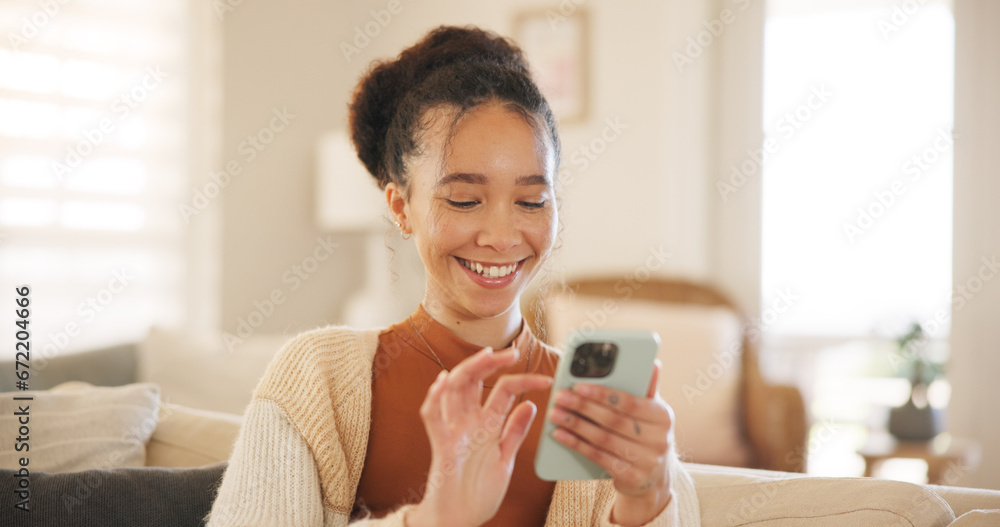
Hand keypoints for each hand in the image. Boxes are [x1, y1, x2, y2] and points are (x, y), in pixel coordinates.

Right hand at [407, 347, 552, 526]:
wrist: (459, 521)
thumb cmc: (479, 493)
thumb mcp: (505, 460)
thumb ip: (514, 433)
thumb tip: (532, 405)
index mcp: (487, 425)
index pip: (504, 391)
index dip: (523, 380)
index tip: (546, 378)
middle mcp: (469, 423)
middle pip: (474, 381)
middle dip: (490, 362)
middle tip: (510, 352)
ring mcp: (453, 432)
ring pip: (454, 391)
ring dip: (468, 370)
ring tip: (486, 356)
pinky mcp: (441, 447)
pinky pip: (432, 418)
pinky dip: (434, 398)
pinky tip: (443, 382)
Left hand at [548, 359, 673, 525]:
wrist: (654, 477)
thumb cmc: (646, 434)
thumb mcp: (651, 412)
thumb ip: (646, 388)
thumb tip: (652, 363)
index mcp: (663, 416)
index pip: (630, 402)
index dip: (603, 394)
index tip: (578, 386)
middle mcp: (659, 439)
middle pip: (613, 420)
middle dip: (583, 407)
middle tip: (560, 397)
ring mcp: (646, 461)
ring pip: (603, 439)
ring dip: (575, 425)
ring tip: (556, 414)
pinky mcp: (631, 477)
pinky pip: (598, 457)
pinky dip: (576, 444)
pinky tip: (560, 434)